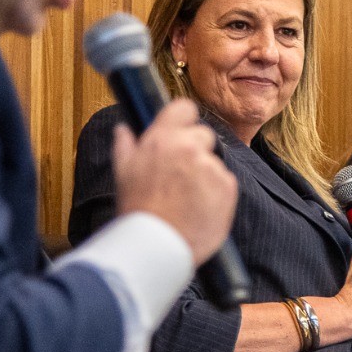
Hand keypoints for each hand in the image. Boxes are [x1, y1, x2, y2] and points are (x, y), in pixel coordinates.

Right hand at [112, 99, 236, 264]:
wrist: (157, 245)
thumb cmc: (137, 210)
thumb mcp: (123, 173)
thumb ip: (126, 146)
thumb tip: (124, 129)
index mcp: (162, 138)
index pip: (184, 107)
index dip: (184, 120)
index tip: (182, 131)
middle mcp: (189, 147)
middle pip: (204, 135)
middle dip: (195, 150)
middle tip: (181, 176)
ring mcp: (211, 166)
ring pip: (214, 162)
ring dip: (205, 175)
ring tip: (187, 199)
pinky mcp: (228, 186)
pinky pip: (225, 183)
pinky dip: (217, 194)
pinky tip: (199, 208)